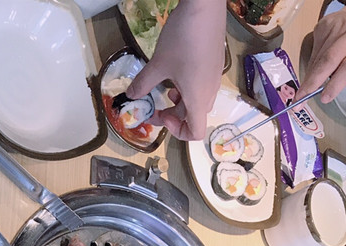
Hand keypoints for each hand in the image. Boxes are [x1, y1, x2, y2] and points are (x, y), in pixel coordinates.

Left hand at [127, 0, 225, 140]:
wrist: (205, 7)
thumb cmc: (182, 39)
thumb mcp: (158, 64)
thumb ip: (143, 84)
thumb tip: (131, 96)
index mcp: (198, 99)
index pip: (196, 133)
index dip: (178, 132)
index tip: (162, 117)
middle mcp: (209, 92)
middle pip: (194, 117)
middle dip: (174, 116)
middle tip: (155, 107)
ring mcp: (214, 78)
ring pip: (198, 102)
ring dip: (181, 102)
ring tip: (167, 89)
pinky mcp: (215, 64)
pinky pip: (203, 86)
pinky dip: (189, 88)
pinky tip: (177, 71)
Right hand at [297, 0, 345, 102]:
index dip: (336, 83)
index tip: (325, 98)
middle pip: (330, 58)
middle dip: (314, 81)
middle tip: (302, 98)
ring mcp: (338, 24)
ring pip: (319, 55)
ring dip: (310, 76)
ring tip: (303, 91)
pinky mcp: (325, 23)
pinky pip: (314, 49)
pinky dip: (311, 65)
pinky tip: (311, 73)